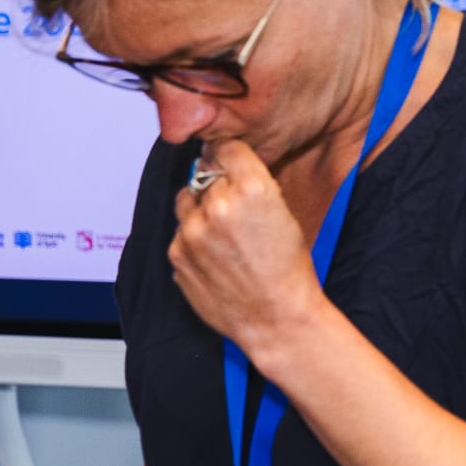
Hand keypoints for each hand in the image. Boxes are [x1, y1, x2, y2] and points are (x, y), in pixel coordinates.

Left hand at [170, 139, 327, 354]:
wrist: (275, 318)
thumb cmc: (288, 271)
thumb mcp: (285, 215)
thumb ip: (254, 186)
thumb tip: (225, 167)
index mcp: (253, 189)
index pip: (227, 148)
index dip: (231, 155)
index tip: (231, 161)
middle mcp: (218, 205)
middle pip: (205, 175)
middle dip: (218, 186)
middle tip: (236, 209)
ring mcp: (192, 231)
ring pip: (187, 201)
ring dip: (201, 209)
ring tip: (224, 235)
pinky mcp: (176, 254)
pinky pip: (181, 233)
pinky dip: (194, 239)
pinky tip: (217, 257)